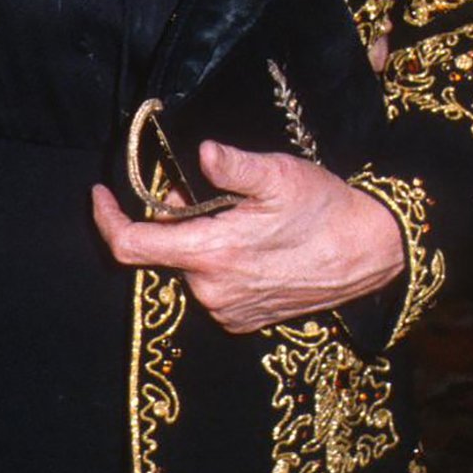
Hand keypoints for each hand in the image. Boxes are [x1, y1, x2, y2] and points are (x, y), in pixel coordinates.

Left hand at [92, 143, 406, 335]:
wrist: (371, 252)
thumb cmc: (324, 209)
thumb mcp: (279, 175)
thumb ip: (233, 167)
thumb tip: (202, 152)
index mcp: (209, 254)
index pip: (130, 245)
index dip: (106, 219)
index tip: (101, 194)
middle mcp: (210, 291)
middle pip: (165, 251)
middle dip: (173, 219)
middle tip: (206, 191)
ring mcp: (228, 311)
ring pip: (191, 268)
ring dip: (199, 241)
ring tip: (239, 216)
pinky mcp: (245, 320)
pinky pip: (213, 288)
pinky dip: (218, 263)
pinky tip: (252, 245)